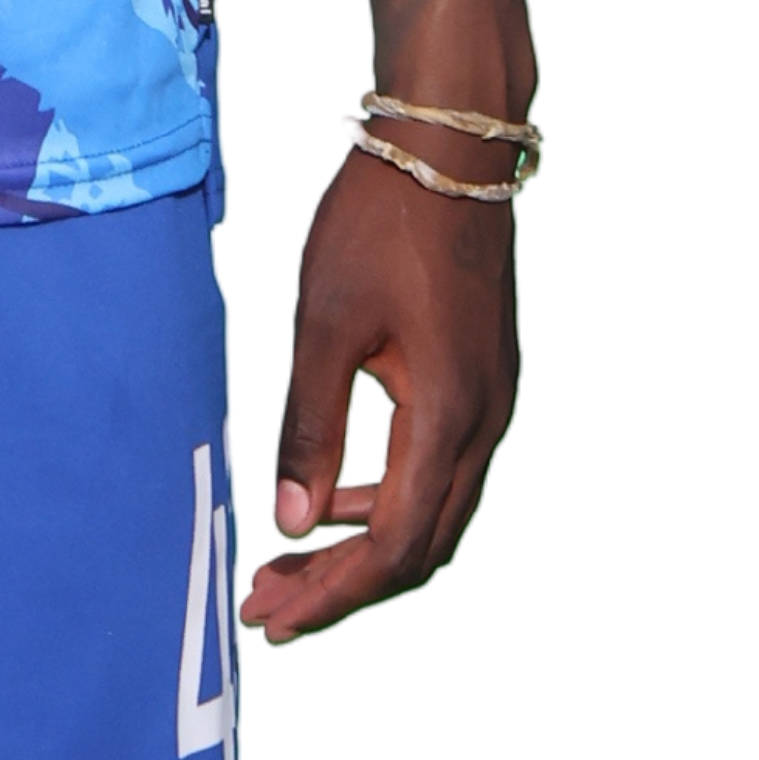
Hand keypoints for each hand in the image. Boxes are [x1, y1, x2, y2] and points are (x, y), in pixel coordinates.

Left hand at [239, 146, 518, 644]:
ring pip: (433, 513)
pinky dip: (386, 501)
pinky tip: (335, 496)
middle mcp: (483, 425)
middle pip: (421, 547)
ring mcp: (490, 403)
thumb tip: (293, 523)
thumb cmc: (381, 222)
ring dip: (364, 547)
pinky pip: (439, 472)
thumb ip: (313, 426)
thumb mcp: (328, 321)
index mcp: (449, 419)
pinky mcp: (480, 380)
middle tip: (268, 605)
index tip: (269, 615)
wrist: (450, 144)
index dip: (332, 592)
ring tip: (290, 562)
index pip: (395, 547)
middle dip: (344, 586)